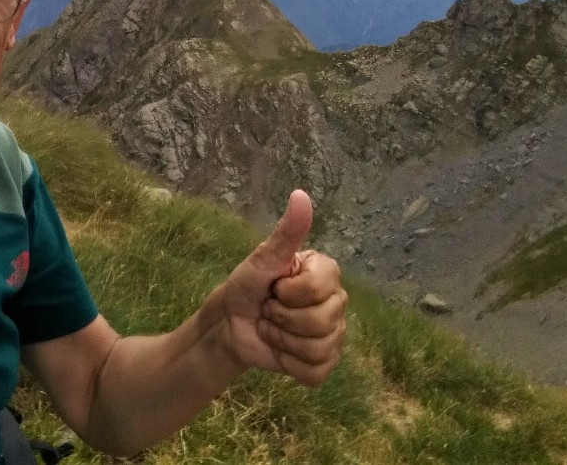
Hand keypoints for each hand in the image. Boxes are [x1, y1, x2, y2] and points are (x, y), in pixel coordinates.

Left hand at [216, 189, 346, 385]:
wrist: (230, 325)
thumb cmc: (247, 287)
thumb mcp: (262, 258)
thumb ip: (286, 232)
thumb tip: (300, 195)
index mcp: (326, 273)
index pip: (321, 288)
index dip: (289, 292)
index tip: (275, 287)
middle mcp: (337, 302)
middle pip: (323, 322)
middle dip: (282, 318)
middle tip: (269, 310)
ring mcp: (334, 335)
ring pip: (319, 348)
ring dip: (282, 340)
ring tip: (271, 328)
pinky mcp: (323, 364)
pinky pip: (315, 371)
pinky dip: (289, 363)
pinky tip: (280, 351)